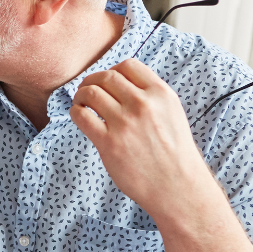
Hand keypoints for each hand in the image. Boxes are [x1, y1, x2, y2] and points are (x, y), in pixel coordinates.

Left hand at [69, 58, 214, 219]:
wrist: (177, 186)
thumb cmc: (174, 153)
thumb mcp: (172, 114)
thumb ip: (151, 96)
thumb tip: (121, 83)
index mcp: (161, 94)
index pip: (128, 65)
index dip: (112, 70)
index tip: (107, 81)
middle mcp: (143, 104)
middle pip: (106, 77)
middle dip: (92, 80)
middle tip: (87, 90)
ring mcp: (125, 123)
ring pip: (91, 93)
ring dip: (81, 95)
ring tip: (81, 103)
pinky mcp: (109, 142)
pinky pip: (82, 116)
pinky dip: (75, 112)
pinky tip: (80, 116)